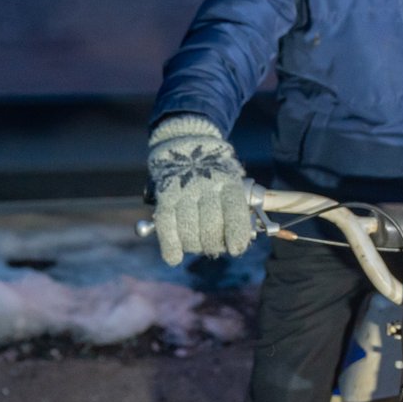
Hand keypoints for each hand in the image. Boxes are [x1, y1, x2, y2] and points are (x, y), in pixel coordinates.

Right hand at [146, 116, 253, 263]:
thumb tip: (238, 242)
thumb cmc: (215, 172)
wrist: (187, 144)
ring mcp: (184, 190)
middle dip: (213, 244)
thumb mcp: (231, 181)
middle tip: (214, 247)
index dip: (236, 234)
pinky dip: (170, 245)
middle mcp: (207, 186)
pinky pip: (166, 224)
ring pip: (189, 228)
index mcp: (228, 182)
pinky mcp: (165, 195)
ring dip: (194, 245)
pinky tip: (174, 257)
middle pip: (211, 225)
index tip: (236, 249)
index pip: (234, 211)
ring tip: (197, 245)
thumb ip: (234, 208)